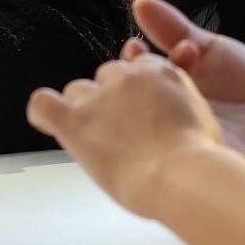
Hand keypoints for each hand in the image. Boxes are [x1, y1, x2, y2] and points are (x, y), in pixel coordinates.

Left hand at [26, 52, 223, 218]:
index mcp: (160, 73)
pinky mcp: (74, 119)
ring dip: (83, 111)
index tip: (137, 112)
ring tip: (100, 142)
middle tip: (122, 134)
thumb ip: (178, 104)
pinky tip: (50, 124)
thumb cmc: (199, 162)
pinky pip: (43, 104)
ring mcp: (97, 96)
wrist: (182, 178)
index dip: (134, 91)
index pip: (135, 67)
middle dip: (110, 101)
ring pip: (77, 91)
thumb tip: (162, 111)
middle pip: (105, 77)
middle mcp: (126, 77)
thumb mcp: (202, 119)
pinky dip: (44, 112)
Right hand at [126, 0, 244, 174]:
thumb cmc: (243, 81)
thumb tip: (140, 2)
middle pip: (131, 105)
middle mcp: (162, 117)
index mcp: (159, 87)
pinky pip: (187, 158)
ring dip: (160, 112)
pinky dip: (187, 139)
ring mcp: (180, 141)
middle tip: (157, 69)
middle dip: (137, 86)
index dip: (128, 62)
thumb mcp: (208, 49)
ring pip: (153, 133)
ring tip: (181, 90)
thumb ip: (175, 29)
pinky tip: (198, 119)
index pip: (127, 75)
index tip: (137, 49)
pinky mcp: (203, 162)